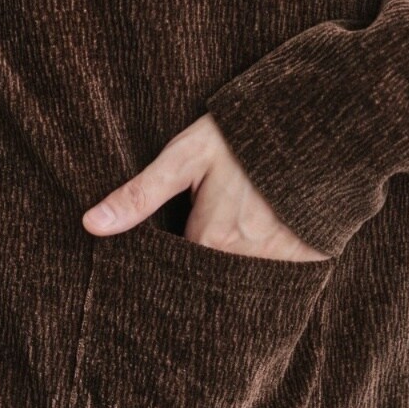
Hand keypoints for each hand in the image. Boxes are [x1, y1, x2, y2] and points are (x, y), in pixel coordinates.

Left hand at [82, 113, 331, 261]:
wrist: (317, 127)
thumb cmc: (244, 138)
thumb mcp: (186, 156)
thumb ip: (140, 194)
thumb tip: (91, 225)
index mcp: (211, 240)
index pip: (179, 268)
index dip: (175, 257)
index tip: (181, 240)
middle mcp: (245, 262)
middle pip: (212, 279)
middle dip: (205, 268)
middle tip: (215, 230)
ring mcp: (282, 265)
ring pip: (246, 281)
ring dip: (238, 268)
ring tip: (242, 232)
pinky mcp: (311, 260)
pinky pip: (282, 279)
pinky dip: (271, 268)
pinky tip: (270, 238)